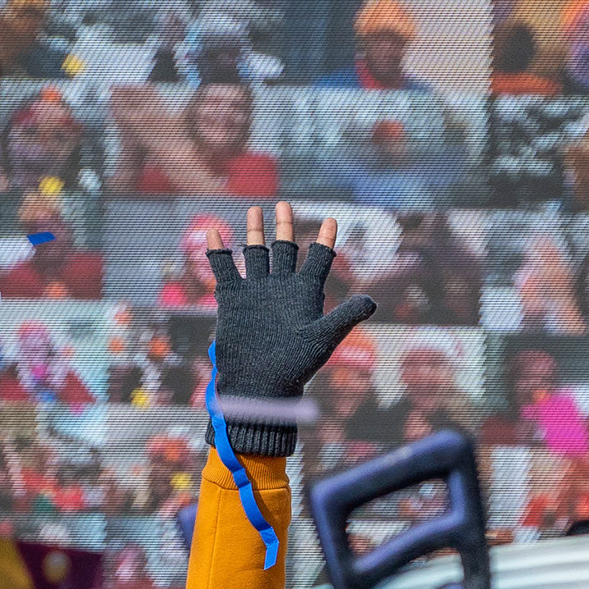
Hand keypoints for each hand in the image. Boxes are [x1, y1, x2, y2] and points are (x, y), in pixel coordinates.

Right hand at [206, 205, 376, 449]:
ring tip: (255, 209)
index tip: (333, 219)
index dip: (327, 239)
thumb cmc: (295, 367)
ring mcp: (257, 292)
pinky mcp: (233, 299)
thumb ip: (346, 316)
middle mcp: (281, 288)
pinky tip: (215, 231)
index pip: (320, 259)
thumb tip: (373, 301)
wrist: (259, 386)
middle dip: (284, 226)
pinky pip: (224, 268)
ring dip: (254, 232)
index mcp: (305, 293)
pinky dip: (219, 250)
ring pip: (256, 254)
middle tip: (284, 203)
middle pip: (285, 249)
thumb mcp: (323, 339)